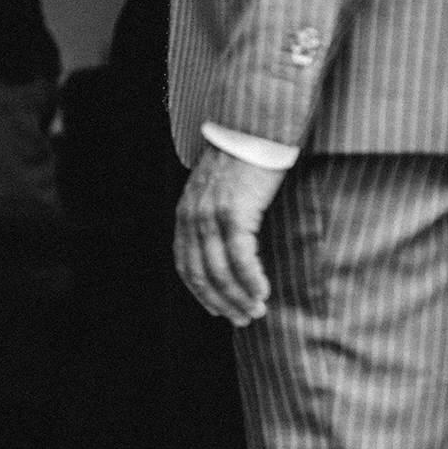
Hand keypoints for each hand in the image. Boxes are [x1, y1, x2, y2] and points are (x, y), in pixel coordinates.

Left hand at [174, 147, 286, 325]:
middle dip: (221, 302)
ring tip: (255, 312)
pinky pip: (239, 257)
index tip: (217, 311)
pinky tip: (262, 293)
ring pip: (219, 271)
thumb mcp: (218, 191)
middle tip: (242, 320)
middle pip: (200, 274)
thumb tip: (229, 246)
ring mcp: (211, 217)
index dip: (200, 293)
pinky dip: (250, 279)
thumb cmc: (244, 160)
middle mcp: (192, 219)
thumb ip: (216, 218)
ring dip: (238, 296)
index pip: (185, 266)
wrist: (252, 128)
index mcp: (185, 216)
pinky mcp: (234, 213)